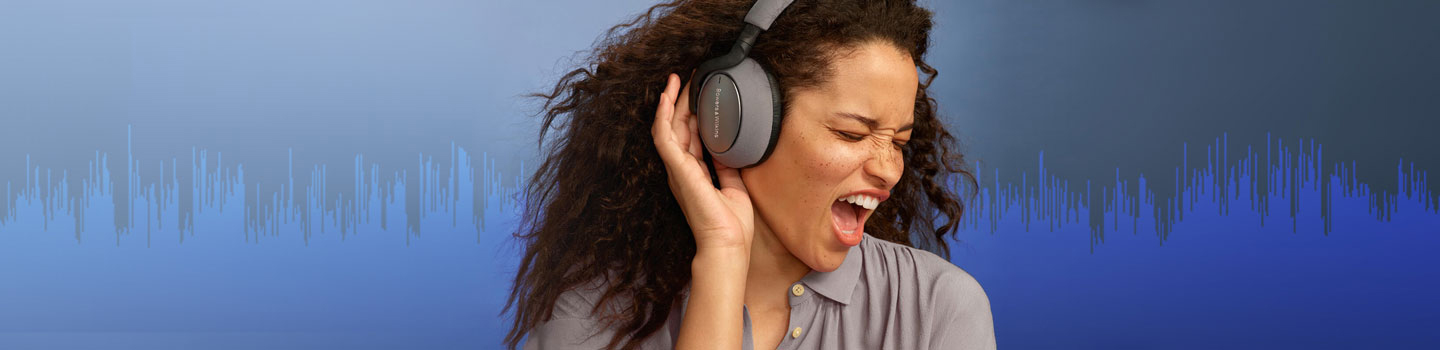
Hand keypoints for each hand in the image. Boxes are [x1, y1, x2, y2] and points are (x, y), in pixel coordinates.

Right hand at [650, 72, 754, 252]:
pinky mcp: (677, 169)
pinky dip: (662, 116)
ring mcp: (678, 168)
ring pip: (669, 127)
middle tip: (688, 78)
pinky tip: (664, 98)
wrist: (727, 244)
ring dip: (671, 102)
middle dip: (681, 101)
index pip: (690, 137)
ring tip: (676, 79)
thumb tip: (730, 148)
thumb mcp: (734, 187)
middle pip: (678, 127)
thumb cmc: (730, 225)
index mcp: (695, 173)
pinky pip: (664, 137)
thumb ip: (727, 167)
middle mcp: (682, 169)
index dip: (692, 114)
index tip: (699, 95)